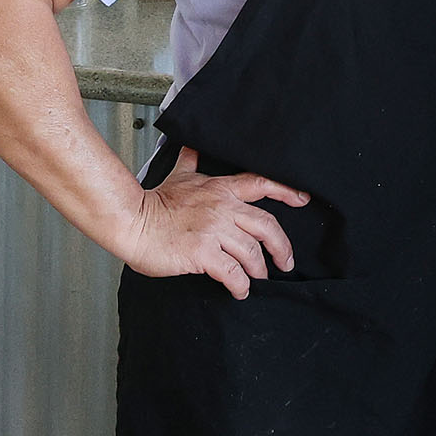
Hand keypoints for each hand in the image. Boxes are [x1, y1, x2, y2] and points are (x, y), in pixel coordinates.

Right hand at [118, 146, 308, 298]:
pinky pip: (232, 272)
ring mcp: (214, 230)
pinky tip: (240, 291)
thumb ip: (191, 162)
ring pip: (252, 251)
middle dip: (281, 246)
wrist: (131, 222)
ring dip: (259, 269)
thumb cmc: (154, 202)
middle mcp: (223, 208)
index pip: (262, 183)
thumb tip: (192, 145)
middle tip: (285, 262)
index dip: (286, 191)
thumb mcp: (179, 176)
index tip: (303, 200)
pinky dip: (241, 284)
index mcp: (221, 189)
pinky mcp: (203, 253)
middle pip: (266, 225)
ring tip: (258, 279)